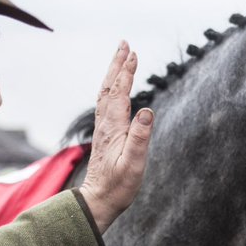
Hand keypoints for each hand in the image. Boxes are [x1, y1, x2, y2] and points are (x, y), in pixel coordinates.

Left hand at [78, 42, 152, 232]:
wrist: (98, 201)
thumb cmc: (118, 186)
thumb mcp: (134, 164)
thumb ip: (140, 137)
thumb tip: (147, 110)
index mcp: (114, 127)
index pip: (120, 93)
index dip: (127, 72)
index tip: (133, 53)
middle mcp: (105, 124)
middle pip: (109, 87)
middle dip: (118, 65)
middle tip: (124, 44)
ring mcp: (103, 129)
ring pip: (106, 94)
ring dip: (113, 74)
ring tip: (120, 58)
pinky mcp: (104, 135)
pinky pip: (106, 104)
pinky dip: (112, 88)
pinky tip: (115, 88)